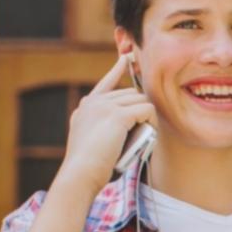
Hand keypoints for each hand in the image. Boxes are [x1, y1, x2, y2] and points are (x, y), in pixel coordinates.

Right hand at [57, 55, 155, 191]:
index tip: (126, 58)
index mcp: (86, 107)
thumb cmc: (89, 167)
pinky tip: (148, 133)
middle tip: (143, 131)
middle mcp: (94, 102)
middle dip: (140, 110)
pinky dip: (151, 122)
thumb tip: (131, 127)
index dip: (117, 69)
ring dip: (147, 117)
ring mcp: (105, 106)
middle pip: (131, 94)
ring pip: (140, 101)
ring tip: (144, 136)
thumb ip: (104, 128)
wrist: (80, 173)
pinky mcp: (117, 115)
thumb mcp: (92, 141)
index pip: (106, 82)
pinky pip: (146, 110)